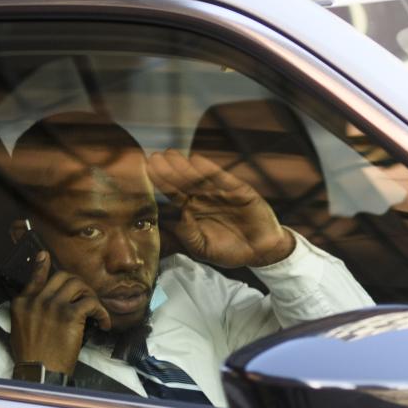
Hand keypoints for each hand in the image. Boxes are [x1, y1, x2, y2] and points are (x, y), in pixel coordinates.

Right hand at [10, 252, 110, 374]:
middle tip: (86, 298)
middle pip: (63, 277)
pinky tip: (103, 324)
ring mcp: (53, 306)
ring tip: (94, 311)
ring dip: (90, 296)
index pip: (34, 277)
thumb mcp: (20, 329)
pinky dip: (102, 313)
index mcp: (22, 303)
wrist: (39, 373)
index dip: (43, 265)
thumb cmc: (32, 357)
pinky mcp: (70, 315)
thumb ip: (28, 312)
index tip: (46, 256)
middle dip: (78, 285)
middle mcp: (36, 300)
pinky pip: (92, 303)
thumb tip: (41, 302)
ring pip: (79, 285)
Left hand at [147, 149, 293, 267]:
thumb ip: (188, 236)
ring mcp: (220, 192)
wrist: (261, 252)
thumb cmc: (229, 251)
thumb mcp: (203, 249)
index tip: (146, 173)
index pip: (172, 194)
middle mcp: (203, 197)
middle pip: (182, 181)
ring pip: (199, 177)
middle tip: (154, 158)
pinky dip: (210, 170)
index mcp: (191, 210)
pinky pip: (222, 178)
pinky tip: (197, 161)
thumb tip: (175, 219)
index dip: (160, 183)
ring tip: (171, 155)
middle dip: (168, 170)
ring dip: (185, 166)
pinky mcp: (238, 190)